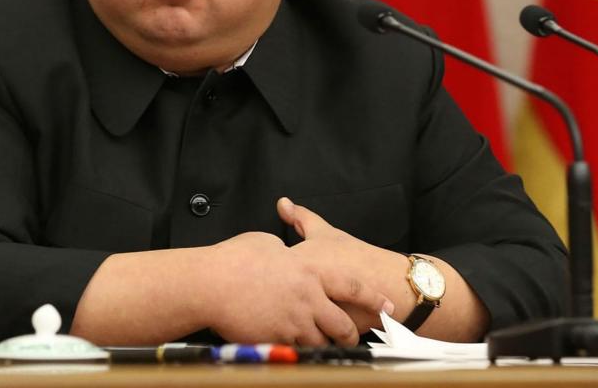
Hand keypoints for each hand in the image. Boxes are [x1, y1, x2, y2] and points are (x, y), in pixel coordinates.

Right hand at [200, 231, 392, 345]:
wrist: (211, 284)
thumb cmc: (234, 258)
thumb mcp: (266, 242)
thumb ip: (284, 249)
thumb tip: (286, 251)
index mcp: (310, 270)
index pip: (352, 286)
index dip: (372, 298)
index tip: (387, 307)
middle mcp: (308, 297)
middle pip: (341, 324)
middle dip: (350, 335)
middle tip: (354, 339)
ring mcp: (293, 321)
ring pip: (320, 342)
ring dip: (324, 346)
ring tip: (328, 351)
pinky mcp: (277, 339)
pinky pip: (296, 352)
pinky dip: (299, 354)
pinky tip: (298, 354)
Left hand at [278, 196, 412, 332]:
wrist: (390, 285)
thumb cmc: (357, 257)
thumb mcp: (327, 234)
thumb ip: (302, 218)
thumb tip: (282, 202)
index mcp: (301, 261)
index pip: (267, 271)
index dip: (270, 274)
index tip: (278, 277)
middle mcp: (305, 285)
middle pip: (273, 297)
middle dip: (271, 300)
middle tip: (279, 297)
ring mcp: (314, 309)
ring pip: (286, 320)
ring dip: (284, 320)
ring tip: (292, 314)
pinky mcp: (325, 331)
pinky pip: (301, 336)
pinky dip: (299, 335)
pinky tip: (304, 328)